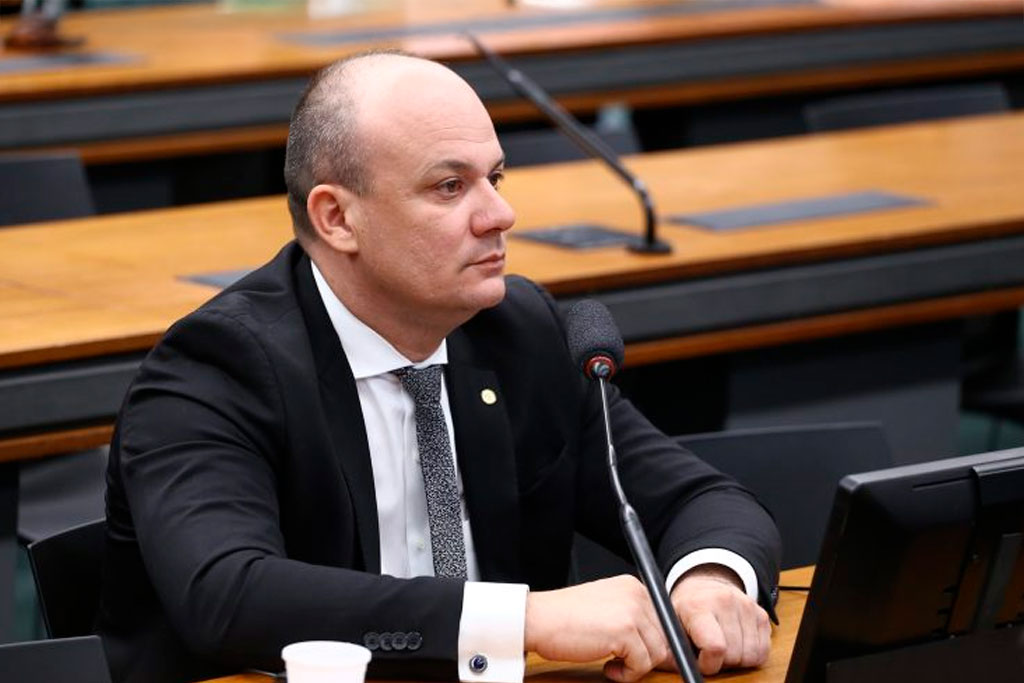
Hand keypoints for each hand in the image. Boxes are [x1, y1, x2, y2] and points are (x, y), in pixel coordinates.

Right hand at [524, 575, 668, 682]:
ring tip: (614, 665)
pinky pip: (642, 664)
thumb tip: (657, 646)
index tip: (640, 656)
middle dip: (646, 656)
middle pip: (664, 636)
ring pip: (657, 652)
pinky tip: (608, 668)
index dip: (652, 642)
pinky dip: (627, 674)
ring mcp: (632, 611)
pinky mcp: (625, 631)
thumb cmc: (563, 617)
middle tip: (623, 664)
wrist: (539, 619)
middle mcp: (637, 594)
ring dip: (637, 667)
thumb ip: (631, 619)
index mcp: (633, 586)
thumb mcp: (605, 609)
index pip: (663, 619)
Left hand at [668, 565, 770, 674]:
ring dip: (736, 660)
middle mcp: (725, 601)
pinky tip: (736, 643)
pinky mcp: (761, 614)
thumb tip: (673, 664)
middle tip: (709, 652)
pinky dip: (750, 655)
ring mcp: (746, 606)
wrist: (704, 586)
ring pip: (750, 657)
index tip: (700, 661)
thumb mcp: (669, 624)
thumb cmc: (685, 611)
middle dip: (721, 663)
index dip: (708, 664)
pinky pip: (763, 652)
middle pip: (733, 655)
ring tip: (722, 646)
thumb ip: (667, 646)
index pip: (715, 646)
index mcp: (698, 606)